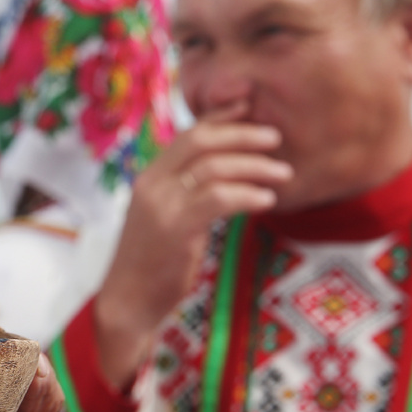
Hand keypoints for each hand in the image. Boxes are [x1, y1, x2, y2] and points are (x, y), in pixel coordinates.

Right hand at [94, 100, 292, 386]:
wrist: (128, 302)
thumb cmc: (151, 264)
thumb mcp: (165, 219)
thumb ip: (186, 194)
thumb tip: (225, 176)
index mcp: (150, 178)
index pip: (188, 135)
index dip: (221, 117)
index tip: (250, 108)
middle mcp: (152, 184)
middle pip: (201, 142)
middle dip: (242, 134)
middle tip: (275, 138)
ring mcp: (161, 205)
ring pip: (213, 168)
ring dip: (254, 166)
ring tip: (283, 173)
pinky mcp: (175, 228)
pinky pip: (218, 198)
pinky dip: (247, 195)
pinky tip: (266, 200)